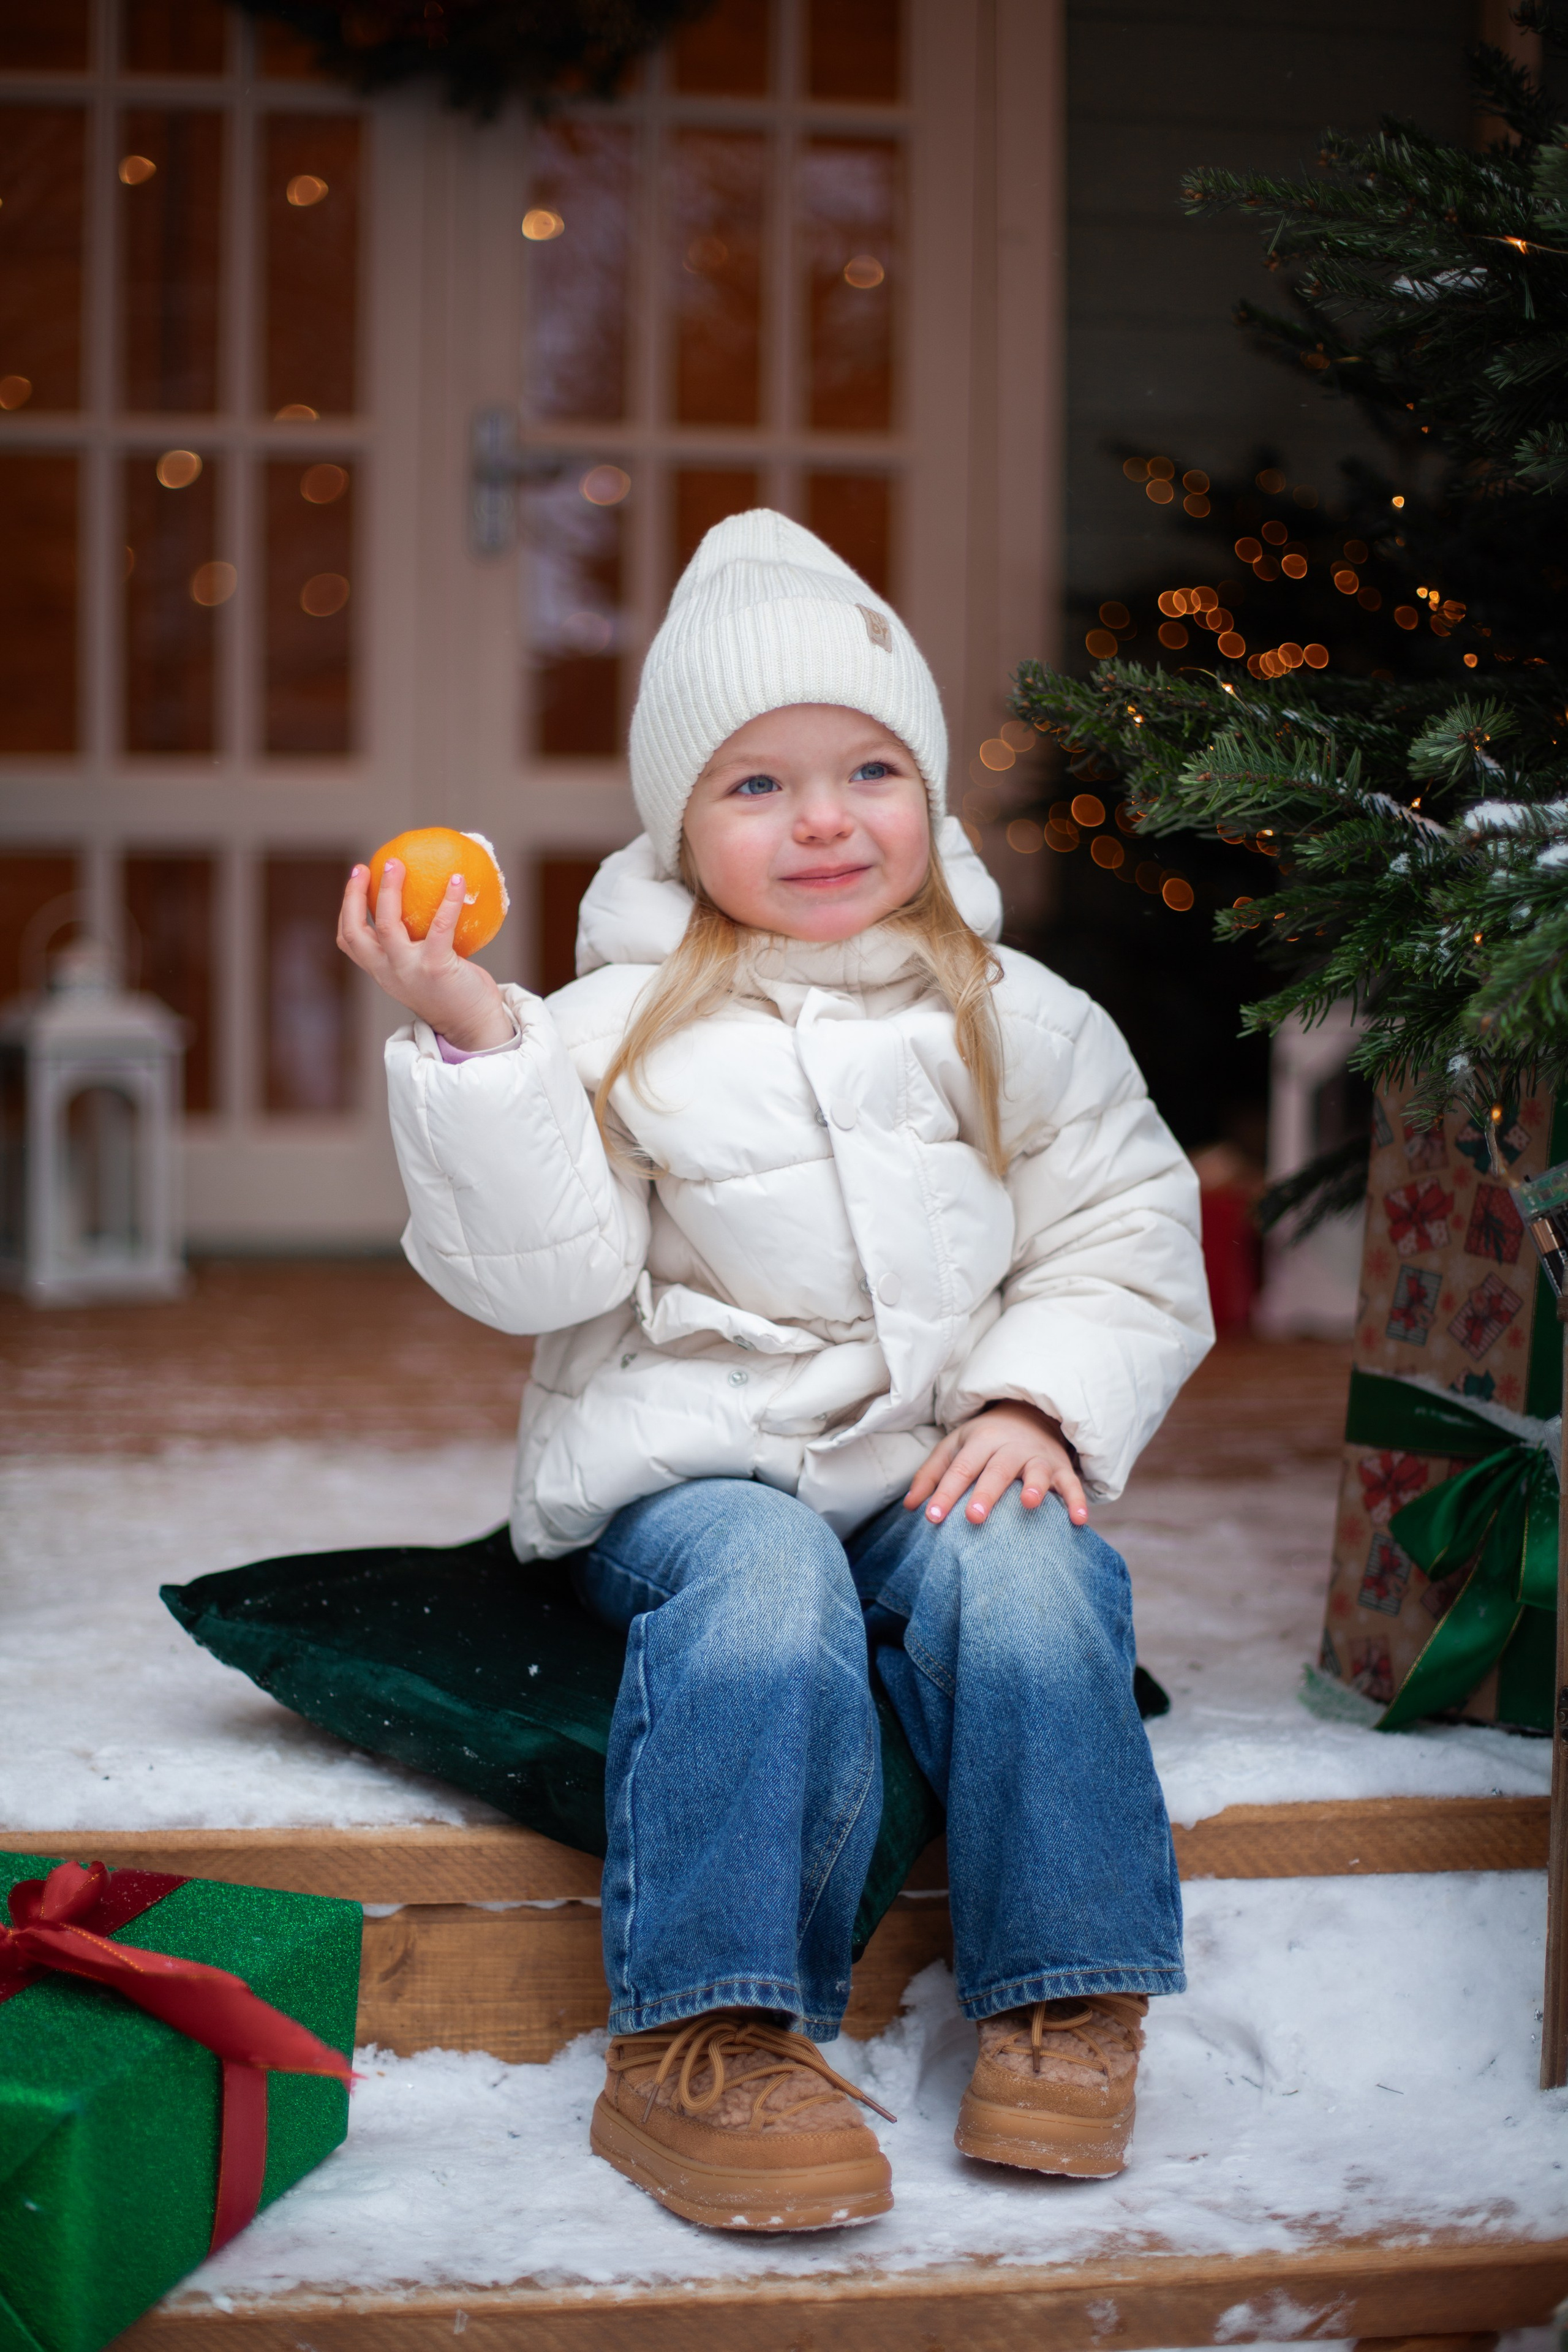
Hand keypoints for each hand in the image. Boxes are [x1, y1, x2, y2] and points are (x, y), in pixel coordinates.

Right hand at [337, 861, 514, 1051]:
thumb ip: (416, 946)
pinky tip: (458, 879)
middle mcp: (388, 972)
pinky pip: (440, 925)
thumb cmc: (453, 993)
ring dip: (389, 890)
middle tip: (369, 865)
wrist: (473, 1027)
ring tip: (398, 864)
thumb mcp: (423, 970)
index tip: (357, 878)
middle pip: (356, 930)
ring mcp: (409, 971)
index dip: (346, 908)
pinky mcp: (436, 968)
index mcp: (381, 971)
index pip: (349, 940)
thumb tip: (428, 903)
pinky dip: (449, 900)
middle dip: (355, 895)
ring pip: (387, 924)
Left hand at [904, 1402, 1087, 1528]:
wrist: (1028, 1413)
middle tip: (973, 1518)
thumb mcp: (954, 1447)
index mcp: (979, 1441)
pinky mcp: (1060, 1467)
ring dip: (1033, 1487)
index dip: (945, 1492)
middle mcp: (1009, 1447)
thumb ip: (932, 1475)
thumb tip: (911, 1506)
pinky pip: (1071, 1483)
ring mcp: (1037, 1457)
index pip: (960, 1468)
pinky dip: (1076, 1500)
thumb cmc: (984, 1440)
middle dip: (985, 1494)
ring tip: (1028, 1504)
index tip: (931, 1518)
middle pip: (995, 1470)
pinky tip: (1078, 1520)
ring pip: (1035, 1471)